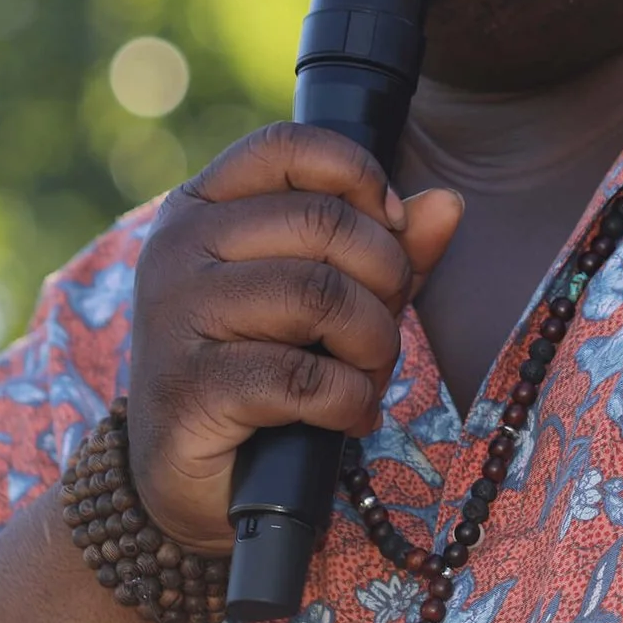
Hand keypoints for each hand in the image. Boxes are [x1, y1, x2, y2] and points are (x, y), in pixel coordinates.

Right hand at [125, 123, 463, 552]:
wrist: (186, 477)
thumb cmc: (262, 367)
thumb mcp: (326, 295)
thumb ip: (384, 246)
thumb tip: (447, 203)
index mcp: (203, 206)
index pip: (288, 146)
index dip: (359, 175)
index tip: (391, 225)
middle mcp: (178, 247)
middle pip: (323, 221)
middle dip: (385, 278)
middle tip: (383, 329)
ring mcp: (175, 315)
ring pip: (320, 296)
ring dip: (373, 344)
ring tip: (367, 375)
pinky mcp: (189, 388)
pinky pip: (304, 377)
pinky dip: (348, 399)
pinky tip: (345, 415)